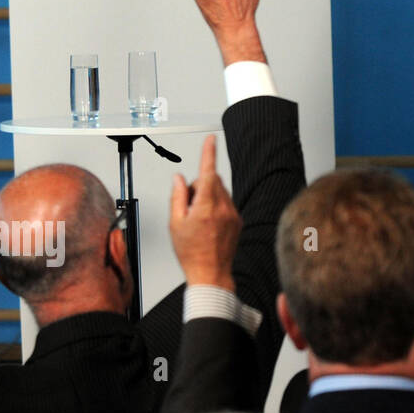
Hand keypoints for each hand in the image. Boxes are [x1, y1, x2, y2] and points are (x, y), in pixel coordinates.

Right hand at [168, 135, 240, 291]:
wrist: (211, 273)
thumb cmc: (191, 252)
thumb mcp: (175, 224)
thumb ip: (177, 197)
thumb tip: (179, 179)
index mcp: (206, 207)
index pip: (207, 172)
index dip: (208, 153)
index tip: (211, 139)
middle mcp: (223, 208)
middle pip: (212, 182)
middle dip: (199, 187)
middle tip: (189, 207)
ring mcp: (233, 214)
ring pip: (220, 192)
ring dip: (208, 197)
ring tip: (199, 220)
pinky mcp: (238, 220)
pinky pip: (227, 204)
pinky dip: (217, 207)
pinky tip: (209, 225)